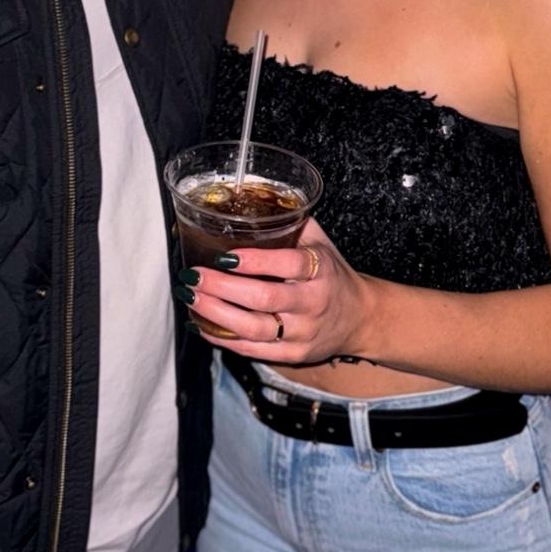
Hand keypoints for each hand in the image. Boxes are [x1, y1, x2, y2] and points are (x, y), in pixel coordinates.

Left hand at [178, 219, 371, 366]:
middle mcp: (312, 302)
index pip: (289, 263)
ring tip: (191, 297)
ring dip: (216, 314)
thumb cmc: (331, 274)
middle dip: (223, 287)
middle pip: (264, 298)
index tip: (224, 256)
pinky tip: (201, 324)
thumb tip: (250, 197)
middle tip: (194, 275)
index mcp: (320, 270)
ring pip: (254, 328)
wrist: (359, 318)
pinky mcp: (293, 354)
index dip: (255, 261)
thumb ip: (291, 222)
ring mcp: (302, 332)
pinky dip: (223, 338)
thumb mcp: (320, 243)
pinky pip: (253, 350)